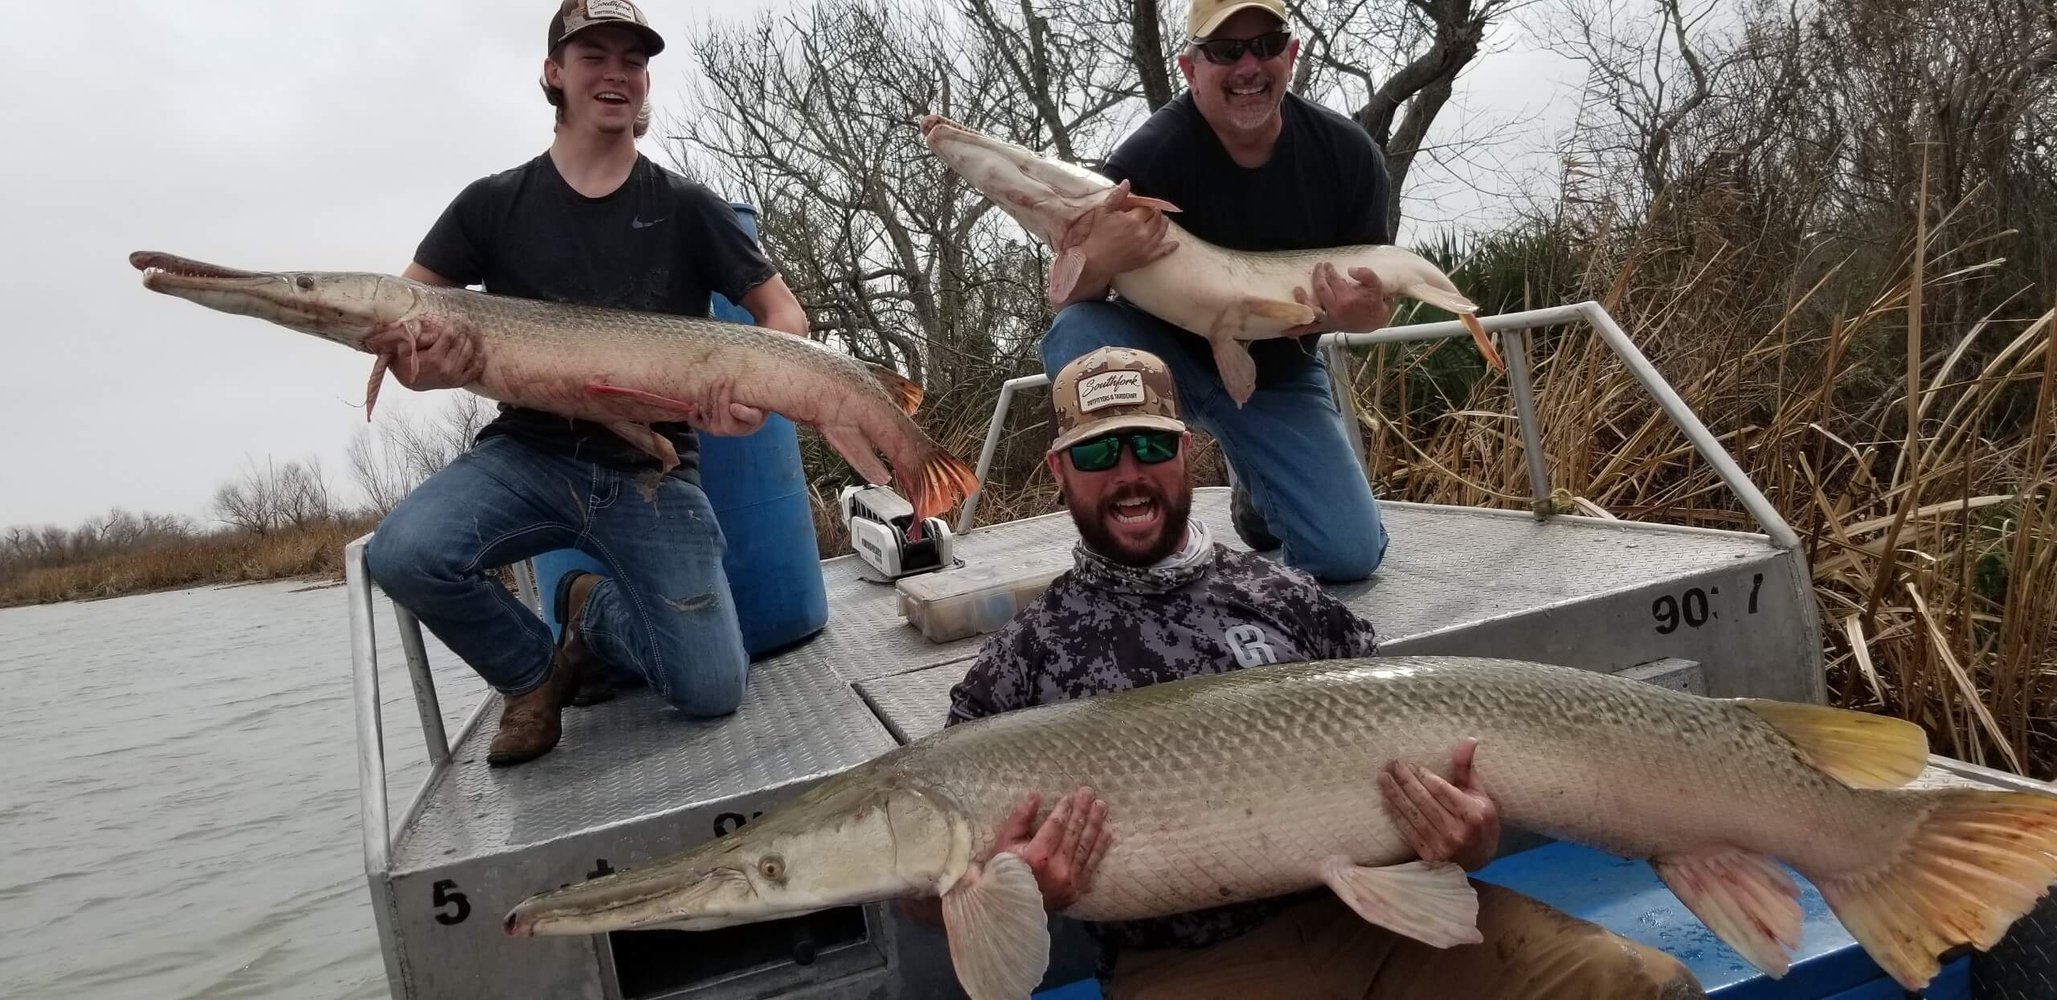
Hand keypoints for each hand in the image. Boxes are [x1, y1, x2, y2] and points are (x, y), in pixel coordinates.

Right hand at [362, 314, 480, 389]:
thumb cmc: (405, 363)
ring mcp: (454, 376)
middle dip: (462, 332)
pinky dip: (478, 361)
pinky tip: (478, 352)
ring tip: (467, 334)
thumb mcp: (404, 348)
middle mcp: (446, 367)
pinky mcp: (458, 382)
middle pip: (462, 343)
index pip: (450, 335)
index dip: (453, 325)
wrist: (409, 381)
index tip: (454, 319)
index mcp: (433, 358)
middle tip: (462, 324)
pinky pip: (474, 371)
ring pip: (469, 353)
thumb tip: (430, 329)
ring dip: (470, 341)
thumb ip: (416, 336)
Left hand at [684, 379, 766, 436]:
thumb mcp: (756, 416)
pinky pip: (694, 420)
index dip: (726, 389)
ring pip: (703, 407)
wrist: (748, 425)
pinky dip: (692, 411)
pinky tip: (696, 401)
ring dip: (705, 392)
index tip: (730, 377)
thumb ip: (747, 414)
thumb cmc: (754, 417)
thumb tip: (733, 407)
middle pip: (712, 404)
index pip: (723, 404)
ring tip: (711, 380)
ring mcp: (709, 428)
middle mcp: (717, 429)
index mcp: (729, 427)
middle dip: (716, 387)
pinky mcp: (703, 427)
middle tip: (722, 376)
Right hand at [989, 786, 1112, 911]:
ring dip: (1096, 823)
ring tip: (1101, 806)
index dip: (1064, 809)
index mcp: (1037, 855)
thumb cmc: (1004, 872)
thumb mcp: (1004, 843)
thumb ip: (1019, 818)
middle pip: (1074, 833)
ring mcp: (1070, 881)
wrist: (1011, 908)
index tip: (1070, 796)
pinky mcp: (1077, 890)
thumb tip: (1036, 796)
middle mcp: (1057, 868)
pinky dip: (1100, 846)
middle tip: (1089, 792)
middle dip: (1083, 810)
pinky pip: (1092, 863)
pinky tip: (1107, 831)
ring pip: (1086, 846)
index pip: (1056, 825)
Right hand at [1081, 204, 1176, 275]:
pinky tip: (1175, 244)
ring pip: (1161, 231)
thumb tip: (1127, 182)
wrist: (1095, 260)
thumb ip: (1117, 196)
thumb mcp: (1104, 212)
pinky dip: (1170, 247)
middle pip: (1156, 218)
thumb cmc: (1097, 234)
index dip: (1146, 206)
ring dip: (1163, 224)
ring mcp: (1146, 246)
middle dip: (1155, 213)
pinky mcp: (1146, 258)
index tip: (1143, 206)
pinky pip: (1162, 252)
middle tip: (1153, 212)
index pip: (1147, 208)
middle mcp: (1142, 232)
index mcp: (1132, 219)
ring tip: (1163, 220)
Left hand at [1285, 263, 1393, 335]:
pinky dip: (1298, 330)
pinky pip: (1310, 329)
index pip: (1334, 280)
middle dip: (1318, 276)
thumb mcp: (1376, 285)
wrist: (1373, 322)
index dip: (1329, 271)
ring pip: (1311, 309)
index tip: (1327, 265)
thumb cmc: (1373, 302)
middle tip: (1319, 267)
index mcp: (1347, 299)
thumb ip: (1366, 274)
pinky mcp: (1326, 326)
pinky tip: (1286, 330)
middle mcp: (1336, 309)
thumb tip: (1350, 269)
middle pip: (1321, 290)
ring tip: (1297, 290)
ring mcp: (1329, 319)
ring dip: (1302, 300)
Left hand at [1380, 738, 1499, 870]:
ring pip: (1412, 814)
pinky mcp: (1428, 856)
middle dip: (1405, 780)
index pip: (1441, 790)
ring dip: (1395, 795)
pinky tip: (1386, 799)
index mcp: (1472, 814)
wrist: (1480, 859)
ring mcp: (1441, 845)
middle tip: (1391, 764)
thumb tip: (1469, 739)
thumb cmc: (1480, 821)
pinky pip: (1408, 830)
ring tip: (1383, 778)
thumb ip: (1467, 768)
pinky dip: (1395, 813)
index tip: (1410, 764)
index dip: (1423, 776)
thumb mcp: (1479, 794)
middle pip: (1423, 801)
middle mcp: (1457, 831)